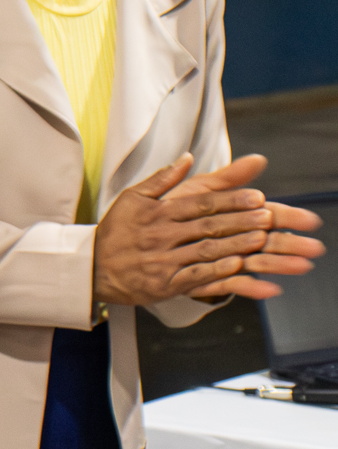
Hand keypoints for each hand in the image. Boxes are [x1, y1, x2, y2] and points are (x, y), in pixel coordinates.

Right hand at [94, 155, 301, 305]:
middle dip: (241, 221)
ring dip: (236, 245)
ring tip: (262, 240)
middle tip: (268, 216)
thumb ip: (162, 178)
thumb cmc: (116, 231)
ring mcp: (163, 260)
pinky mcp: (164, 283)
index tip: (256, 197)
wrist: (91, 267)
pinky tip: (238, 267)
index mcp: (157, 212)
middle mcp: (161, 235)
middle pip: (208, 226)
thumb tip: (187, 157)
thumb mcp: (133, 198)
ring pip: (206, 251)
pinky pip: (195, 277)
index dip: (230, 200)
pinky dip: (218, 272)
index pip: (200, 204)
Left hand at [162, 155, 324, 299]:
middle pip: (266, 240)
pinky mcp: (208, 280)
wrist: (135, 239)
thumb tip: (258, 159)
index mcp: (233, 216)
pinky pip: (230, 284)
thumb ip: (228, 177)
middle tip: (313, 246)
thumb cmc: (168, 211)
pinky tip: (270, 289)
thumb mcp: (197, 190)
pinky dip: (250, 287)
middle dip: (290, 243)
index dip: (287, 217)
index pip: (266, 215)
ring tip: (301, 266)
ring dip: (278, 264)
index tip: (307, 220)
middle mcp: (232, 239)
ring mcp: (222, 261)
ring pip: (254, 262)